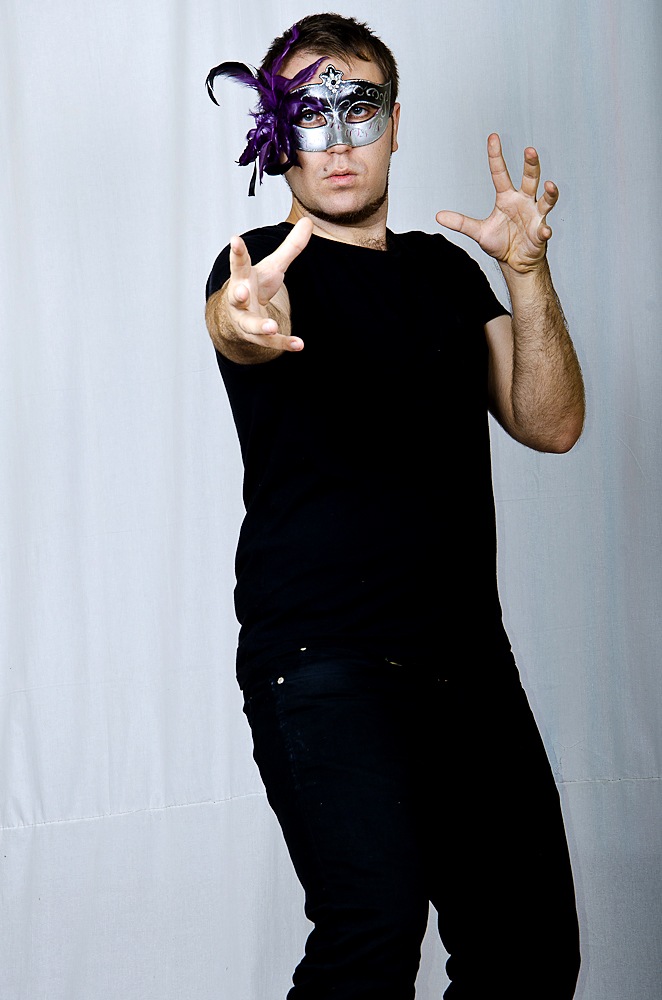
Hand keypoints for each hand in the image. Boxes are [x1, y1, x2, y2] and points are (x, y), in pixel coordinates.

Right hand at [226, 217, 312, 349]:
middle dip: (238, 294)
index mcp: (242, 277)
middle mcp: (239, 299)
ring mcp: (245, 320)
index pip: (239, 263)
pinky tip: (299, 344)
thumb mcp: (273, 266)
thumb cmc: (256, 286)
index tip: (235, 240)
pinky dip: (284, 343)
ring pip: (250, 324)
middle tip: (242, 292)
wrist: (238, 317)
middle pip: (236, 296)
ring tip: (271, 326)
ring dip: (260, 325)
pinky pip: (269, 342)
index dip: (237, 252)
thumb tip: (308, 221)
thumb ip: (291, 247)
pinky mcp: (256, 337)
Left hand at [435, 134, 557, 272]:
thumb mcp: (478, 232)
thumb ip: (461, 223)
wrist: (516, 262)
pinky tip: (544, 231)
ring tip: (549, 185)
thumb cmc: (502, 243)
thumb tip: (438, 216)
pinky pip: (544, 229)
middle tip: (529, 150)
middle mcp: (524, 202)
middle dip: (531, 164)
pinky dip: (545, 230)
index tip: (493, 138)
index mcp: (507, 198)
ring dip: (550, 193)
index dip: (496, 156)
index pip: (500, 173)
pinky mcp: (540, 233)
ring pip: (546, 199)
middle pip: (530, 178)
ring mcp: (535, 216)